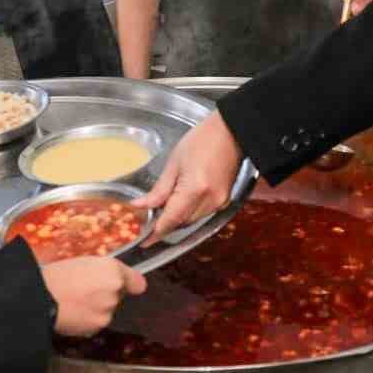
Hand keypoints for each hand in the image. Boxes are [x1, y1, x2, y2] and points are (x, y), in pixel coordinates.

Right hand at [40, 256, 147, 335]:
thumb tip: (111, 278)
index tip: (127, 284)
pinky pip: (96, 321)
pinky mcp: (97, 326)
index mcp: (112, 269)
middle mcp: (115, 289)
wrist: (38, 297)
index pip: (136, 282)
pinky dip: (88, 319)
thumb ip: (102, 270)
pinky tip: (73, 312)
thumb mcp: (82, 262)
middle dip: (106, 293)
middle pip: (118, 294)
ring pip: (107, 309)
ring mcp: (107, 310)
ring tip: (75, 301)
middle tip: (85, 290)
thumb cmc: (55, 274)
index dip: (130, 283)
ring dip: (97, 307)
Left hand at [135, 111, 243, 242]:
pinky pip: (201, 214)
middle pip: (181, 223)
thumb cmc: (203, 140)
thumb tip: (140, 206)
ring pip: (191, 221)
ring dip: (176, 218)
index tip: (143, 241)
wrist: (231, 132)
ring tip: (162, 208)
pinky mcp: (224, 201)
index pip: (171, 220)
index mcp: (195, 189)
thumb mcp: (174, 163)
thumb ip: (158, 190)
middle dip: (164, 224)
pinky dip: (188, 212)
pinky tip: (179, 202)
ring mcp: (219, 202)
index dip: (155, 233)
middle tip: (147, 220)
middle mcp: (210, 201)